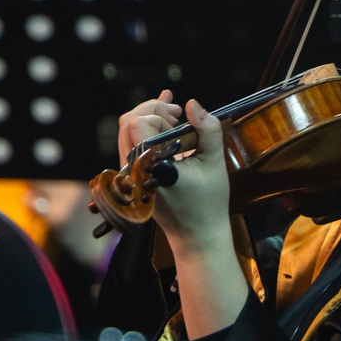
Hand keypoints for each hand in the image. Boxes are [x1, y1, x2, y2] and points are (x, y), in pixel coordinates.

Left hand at [116, 93, 247, 335]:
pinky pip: (133, 147)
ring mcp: (131, 175)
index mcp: (150, 166)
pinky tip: (165, 122)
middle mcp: (134, 170)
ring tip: (174, 115)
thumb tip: (193, 104)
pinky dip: (147, 132)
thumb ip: (207, 129)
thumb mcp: (214, 163)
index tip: (179, 117)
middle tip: (177, 113)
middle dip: (152, 110)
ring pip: (127, 134)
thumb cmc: (208, 203)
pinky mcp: (135, 178)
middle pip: (127, 123)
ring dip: (149, 119)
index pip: (138, 124)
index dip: (157, 112)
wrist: (197, 236)